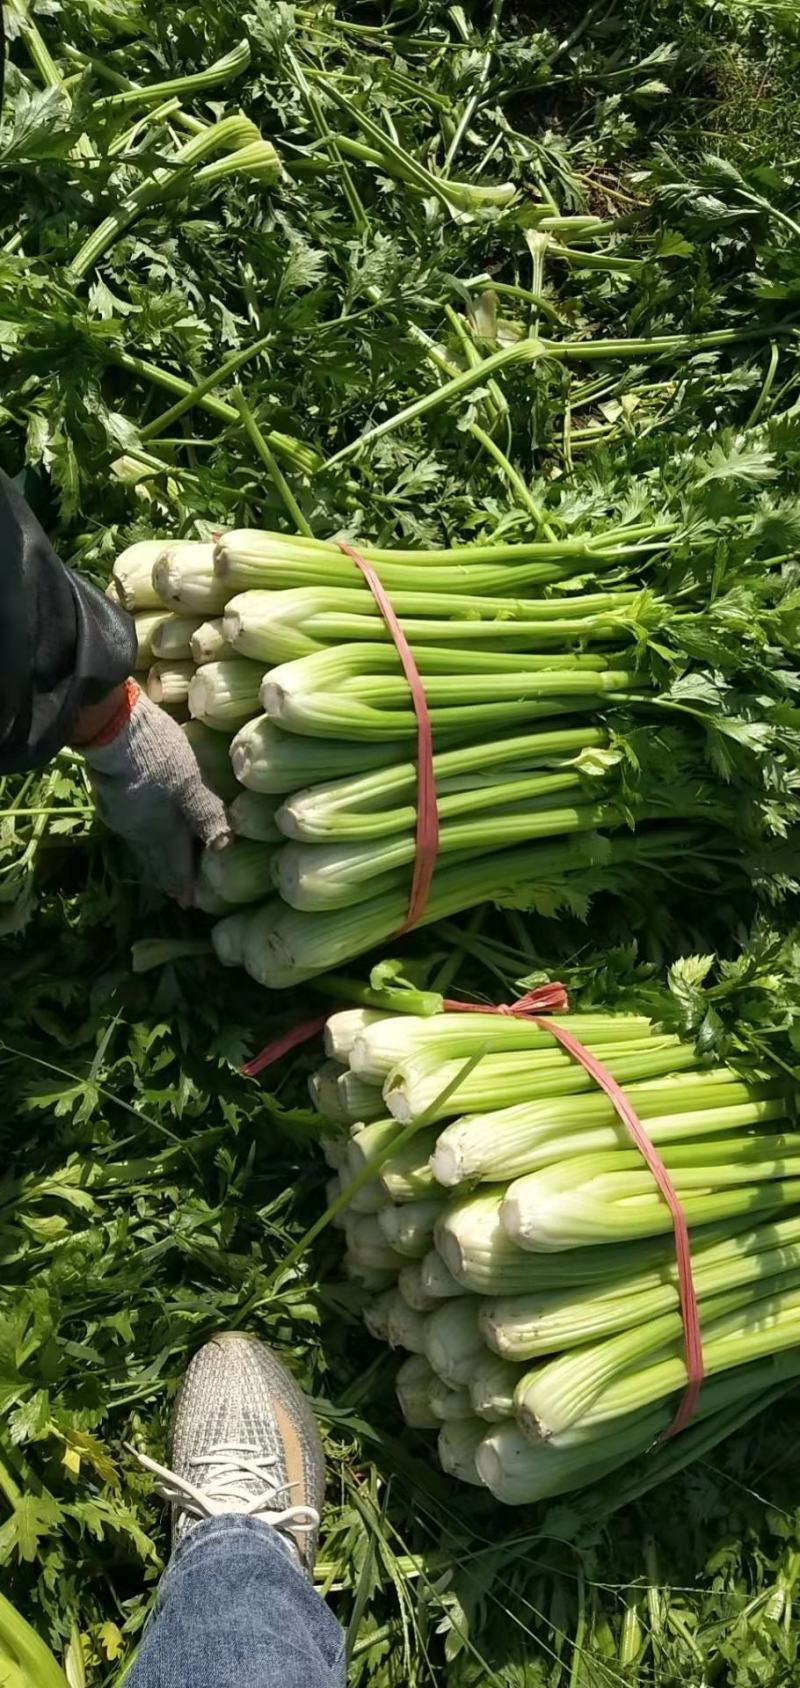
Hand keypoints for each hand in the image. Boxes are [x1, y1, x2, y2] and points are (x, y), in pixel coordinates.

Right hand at [81, 681, 231, 901]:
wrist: (113, 731)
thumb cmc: (159, 757)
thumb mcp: (191, 784)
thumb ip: (206, 814)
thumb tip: (225, 847)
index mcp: (163, 831)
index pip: (177, 864)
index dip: (185, 882)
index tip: (190, 902)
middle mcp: (139, 832)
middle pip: (155, 861)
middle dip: (168, 878)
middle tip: (175, 895)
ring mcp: (120, 817)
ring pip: (139, 847)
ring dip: (151, 862)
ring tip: (158, 873)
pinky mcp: (109, 800)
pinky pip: (129, 831)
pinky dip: (139, 841)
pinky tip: (139, 835)